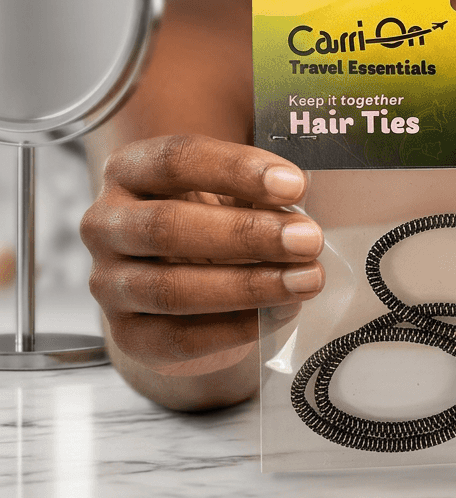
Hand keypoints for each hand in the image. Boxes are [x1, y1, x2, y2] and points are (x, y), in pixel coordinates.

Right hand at [81, 135, 323, 377]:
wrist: (184, 278)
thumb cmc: (216, 214)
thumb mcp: (231, 182)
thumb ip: (261, 175)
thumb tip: (302, 185)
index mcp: (129, 169)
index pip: (177, 159)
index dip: (237, 170)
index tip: (295, 184)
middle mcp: (105, 224)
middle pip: (168, 226)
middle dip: (247, 234)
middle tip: (309, 239)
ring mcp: (108, 283)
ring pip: (171, 288)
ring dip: (248, 285)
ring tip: (307, 279)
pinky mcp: (127, 335)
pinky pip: (178, 338)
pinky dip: (235, 328)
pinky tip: (282, 313)